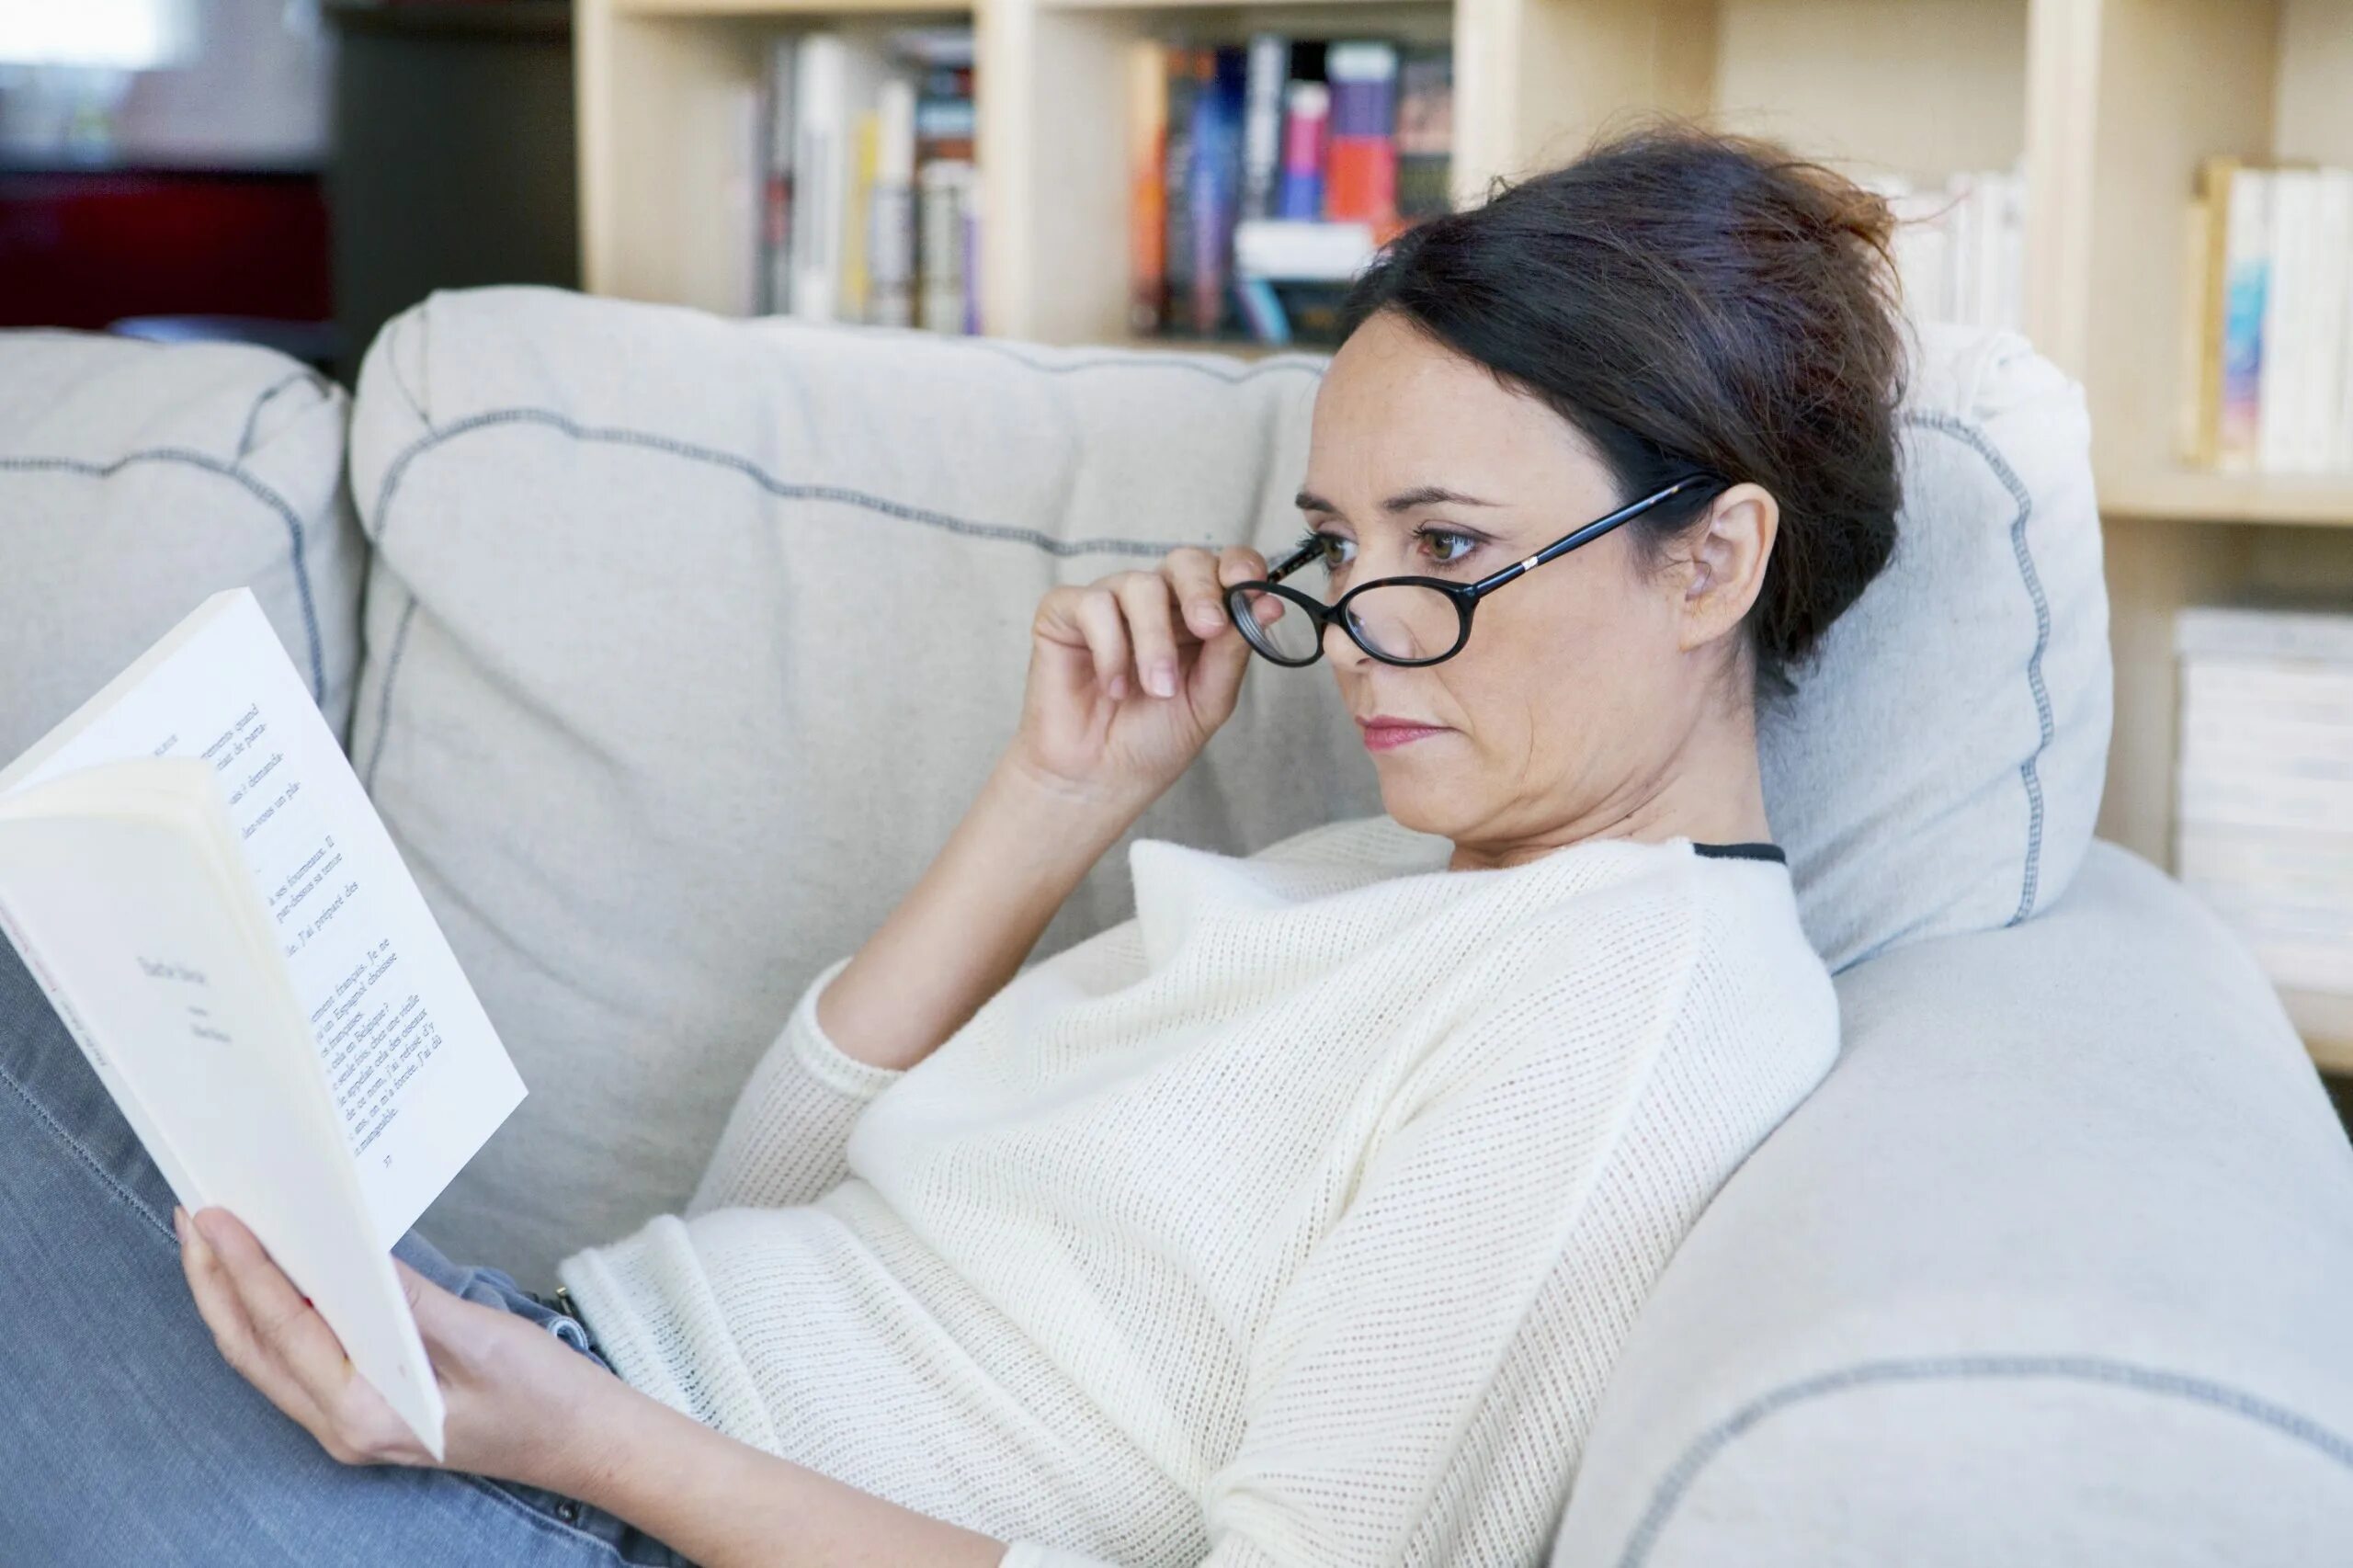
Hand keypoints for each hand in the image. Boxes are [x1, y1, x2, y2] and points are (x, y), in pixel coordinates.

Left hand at [176, 1204, 587, 1482]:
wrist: (582, 1442)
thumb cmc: (541, 1396)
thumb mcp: (478, 1336)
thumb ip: (406, 1299)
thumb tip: (348, 1251)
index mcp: (366, 1413)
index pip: (284, 1329)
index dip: (245, 1266)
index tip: (216, 1216)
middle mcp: (342, 1428)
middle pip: (251, 1347)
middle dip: (214, 1280)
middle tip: (192, 1215)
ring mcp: (347, 1426)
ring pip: (263, 1358)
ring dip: (232, 1297)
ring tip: (212, 1239)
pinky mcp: (360, 1412)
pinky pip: (292, 1361)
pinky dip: (268, 1315)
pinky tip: (270, 1277)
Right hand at [1010, 544, 1273, 810]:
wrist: (1099, 780)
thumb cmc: (1153, 740)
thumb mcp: (1209, 700)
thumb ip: (1233, 650)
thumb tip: (1267, 603)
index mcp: (1195, 615)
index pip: (1223, 568)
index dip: (1239, 567)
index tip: (1250, 591)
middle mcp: (1154, 602)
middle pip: (1184, 561)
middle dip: (1202, 591)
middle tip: (1208, 629)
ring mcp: (1108, 603)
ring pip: (1140, 585)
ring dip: (1155, 640)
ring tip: (1157, 689)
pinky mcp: (1063, 613)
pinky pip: (1093, 605)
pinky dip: (1109, 648)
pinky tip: (1112, 686)